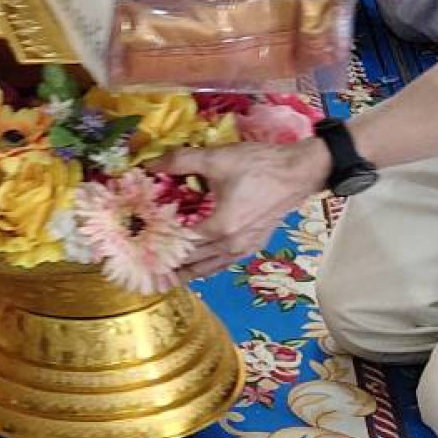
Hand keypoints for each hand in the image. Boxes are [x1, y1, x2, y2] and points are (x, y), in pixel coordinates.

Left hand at [158, 139, 331, 275]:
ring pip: (209, 268)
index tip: (138, 253)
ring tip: (165, 279)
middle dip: (168, 267)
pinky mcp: (253, 245)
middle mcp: (232, 244)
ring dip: (187, 273)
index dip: (158, 248)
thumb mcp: (217, 158)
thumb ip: (180, 161)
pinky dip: (207, 267)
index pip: (181, 244)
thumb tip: (150, 165)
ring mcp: (245, 248)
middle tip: (145, 272)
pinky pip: (224, 263)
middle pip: (193, 262)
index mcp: (221, 227)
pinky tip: (198, 268)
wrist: (299, 172)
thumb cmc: (261, 165)